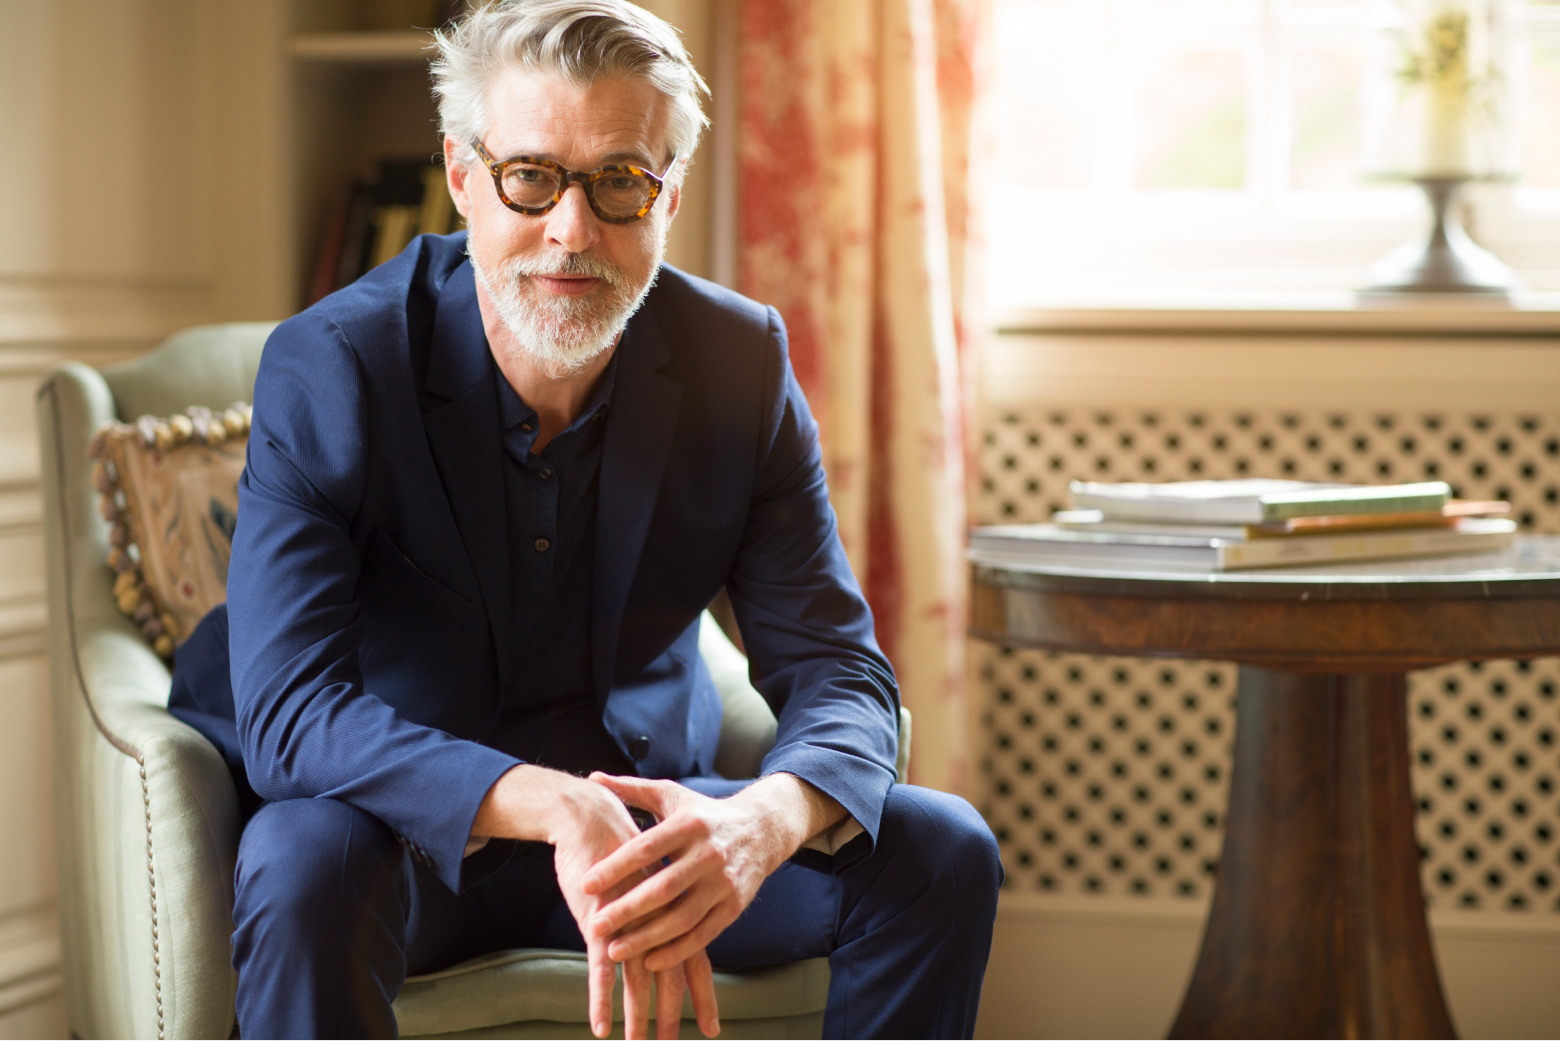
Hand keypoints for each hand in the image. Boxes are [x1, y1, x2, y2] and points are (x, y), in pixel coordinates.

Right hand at [471, 766, 718, 1038]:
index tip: (711, 1028)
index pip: (694, 958)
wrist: (591, 814)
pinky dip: (600, 1001)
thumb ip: (661, 899)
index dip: (703, 995)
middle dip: (670, 1016)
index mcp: (674, 907)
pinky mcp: (598, 921)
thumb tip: (667, 924)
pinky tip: (600, 1028)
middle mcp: (658, 916)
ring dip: (636, 1017)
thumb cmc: (619, 842)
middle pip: (671, 976)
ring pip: (637, 980)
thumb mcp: (650, 875)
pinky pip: (600, 970)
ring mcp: (629, 921)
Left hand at [581, 773, 846, 972]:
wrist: (761, 830)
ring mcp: (724, 882)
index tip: (586, 885)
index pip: (647, 848)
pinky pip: (703, 934)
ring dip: (647, 938)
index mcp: (690, 823)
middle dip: (627, 910)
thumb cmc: (703, 813)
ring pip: (682, 917)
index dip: (615, 867)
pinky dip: (676, 951)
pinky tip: (649, 961)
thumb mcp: (671, 796)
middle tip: (595, 926)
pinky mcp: (735, 906)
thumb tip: (594, 778)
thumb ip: (632, 789)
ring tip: (614, 951)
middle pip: (663, 888)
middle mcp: (709, 853)